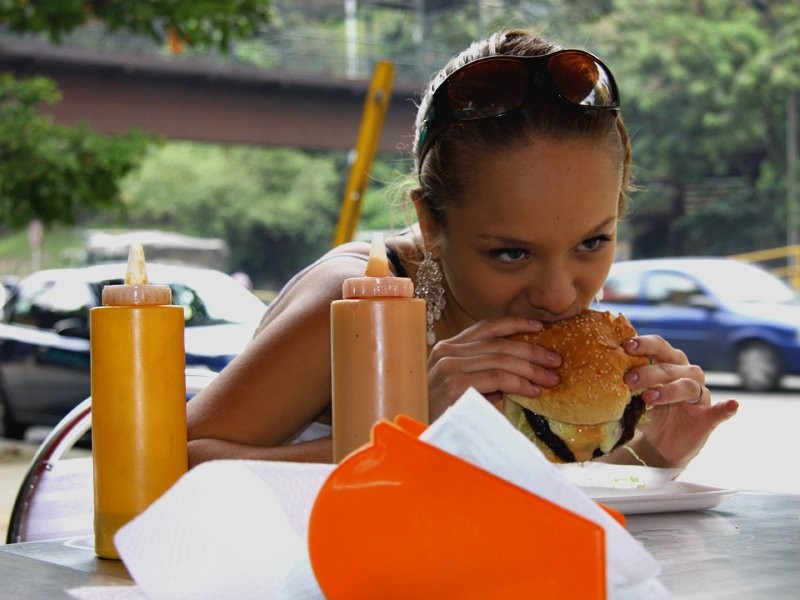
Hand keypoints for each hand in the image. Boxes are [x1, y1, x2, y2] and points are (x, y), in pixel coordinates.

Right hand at [426, 317, 561, 420]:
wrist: (424, 438)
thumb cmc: (444, 414)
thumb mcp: (462, 385)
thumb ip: (483, 370)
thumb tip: (522, 366)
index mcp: (448, 348)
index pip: (486, 327)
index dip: (515, 323)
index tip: (539, 326)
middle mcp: (446, 352)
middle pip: (499, 344)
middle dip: (532, 351)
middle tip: (555, 361)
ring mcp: (449, 367)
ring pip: (502, 360)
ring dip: (531, 369)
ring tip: (551, 378)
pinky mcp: (456, 385)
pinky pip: (498, 378)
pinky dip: (520, 384)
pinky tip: (533, 391)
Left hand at [622, 335, 738, 467]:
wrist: (660, 445)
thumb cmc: (647, 411)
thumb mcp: (633, 396)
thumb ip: (624, 384)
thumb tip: (597, 374)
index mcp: (667, 363)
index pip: (658, 347)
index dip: (644, 344)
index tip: (626, 346)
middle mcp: (685, 374)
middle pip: (669, 365)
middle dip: (648, 371)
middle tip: (628, 380)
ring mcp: (699, 395)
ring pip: (687, 386)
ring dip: (668, 390)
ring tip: (649, 397)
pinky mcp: (708, 417)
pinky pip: (720, 412)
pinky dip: (726, 408)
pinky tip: (732, 405)